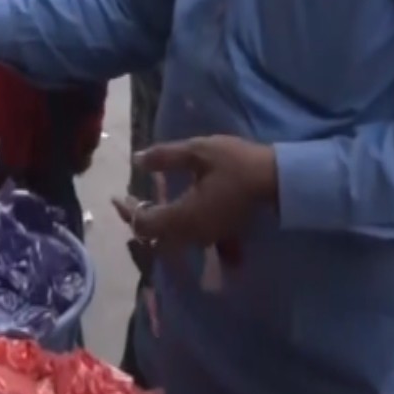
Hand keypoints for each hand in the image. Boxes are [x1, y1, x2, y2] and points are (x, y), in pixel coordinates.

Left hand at [113, 136, 277, 252]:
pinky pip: (184, 239)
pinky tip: (170, 210)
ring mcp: (205, 238)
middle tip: (128, 202)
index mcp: (183, 216)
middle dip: (137, 222)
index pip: (143, 224)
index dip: (127, 211)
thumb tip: (137, 160)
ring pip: (168, 242)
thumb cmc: (235, 163)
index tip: (118, 195)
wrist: (274, 179)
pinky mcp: (216, 235)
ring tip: (144, 205)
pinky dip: (170, 228)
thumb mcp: (198, 151)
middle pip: (153, 239)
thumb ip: (165, 156)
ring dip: (153, 227)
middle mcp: (191, 234)